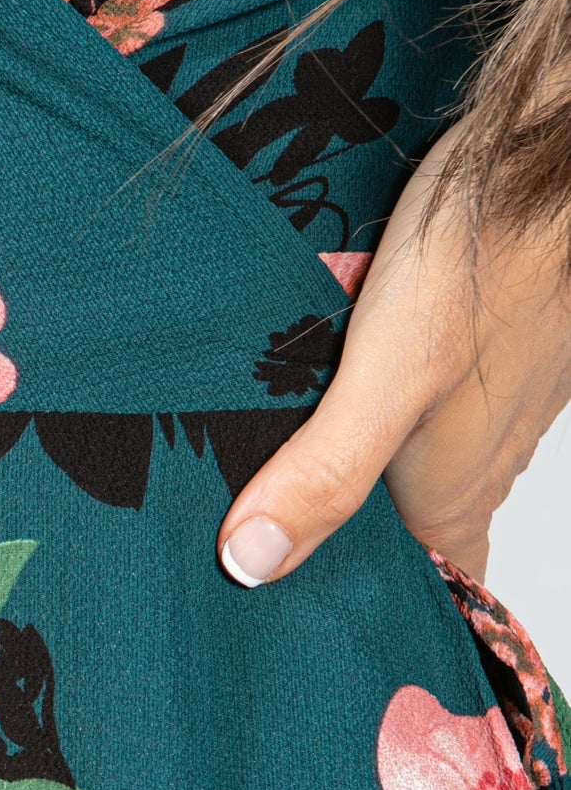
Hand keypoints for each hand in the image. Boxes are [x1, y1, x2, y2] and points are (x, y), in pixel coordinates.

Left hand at [217, 122, 570, 587]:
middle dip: (357, 553)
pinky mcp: (483, 343)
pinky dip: (377, 411)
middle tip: (268, 569)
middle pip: (422, 531)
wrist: (551, 145)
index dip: (386, 618)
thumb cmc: (484, 253)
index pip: (438, 591)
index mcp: (456, 489)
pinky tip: (326, 392)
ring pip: (422, 463)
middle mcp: (484, 456)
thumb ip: (327, 470)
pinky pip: (426, 401)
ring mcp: (493, 398)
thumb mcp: (385, 373)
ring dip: (362, 479)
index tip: (320, 645)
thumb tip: (250, 564)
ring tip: (277, 491)